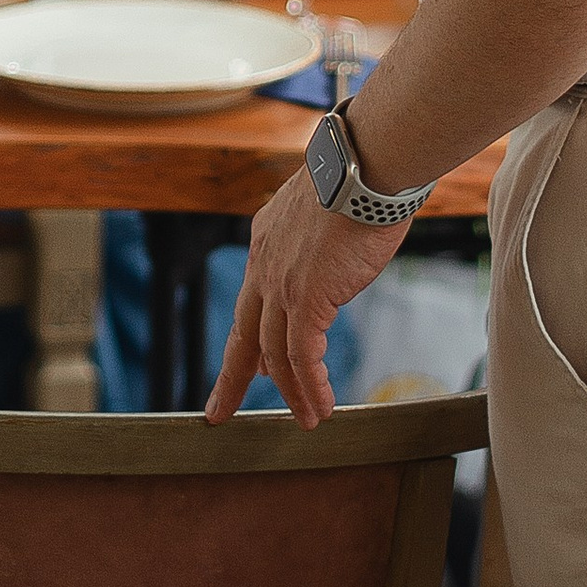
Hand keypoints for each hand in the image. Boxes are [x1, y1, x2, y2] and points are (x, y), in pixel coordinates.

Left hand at [203, 166, 410, 426]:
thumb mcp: (327, 211)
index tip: (246, 363)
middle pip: (242, 333)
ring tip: (306, 420)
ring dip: (293, 392)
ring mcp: (280, 284)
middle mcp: (264, 265)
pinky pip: (302, 357)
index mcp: (265, 241)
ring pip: (275, 353)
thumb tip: (336, 253)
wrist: (366, 166)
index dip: (248, 336)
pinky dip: (311, 387)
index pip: (250, 301)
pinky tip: (321, 408)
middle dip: (232, 377)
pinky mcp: (305, 299)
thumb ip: (320, 239)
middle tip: (220, 409)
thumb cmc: (360, 177)